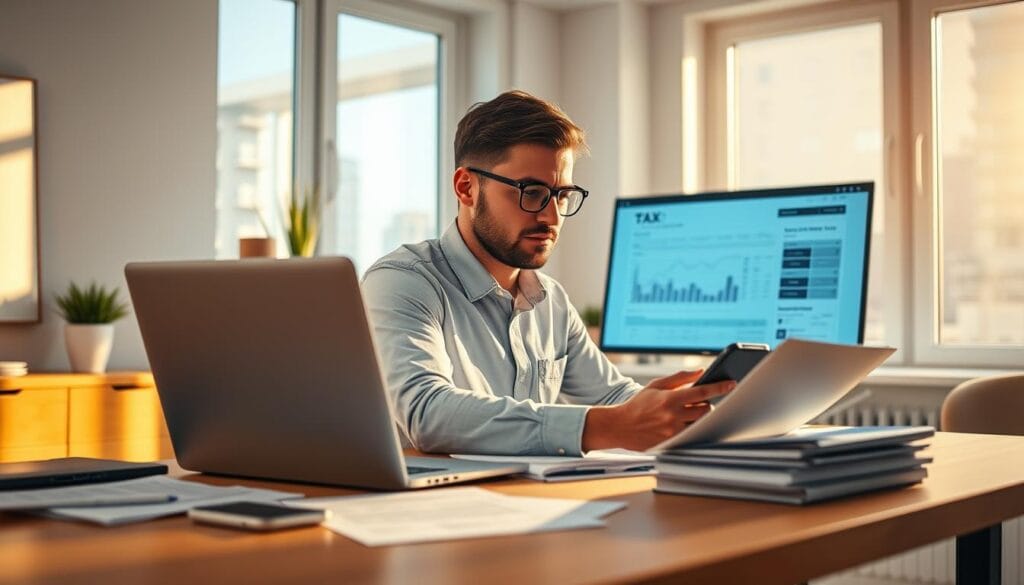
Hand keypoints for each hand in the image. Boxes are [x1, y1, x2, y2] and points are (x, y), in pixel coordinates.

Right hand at [581, 370, 735, 451]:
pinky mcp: (671, 443)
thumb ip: (679, 377)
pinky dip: (692, 429)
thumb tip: (700, 372)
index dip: (719, 388)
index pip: (702, 392)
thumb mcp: (656, 385)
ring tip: (691, 414)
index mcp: (670, 399)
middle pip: (706, 411)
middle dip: (707, 406)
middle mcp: (673, 416)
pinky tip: (686, 425)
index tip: (732, 384)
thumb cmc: (639, 404)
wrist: (621, 426)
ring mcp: (673, 432)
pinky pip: (691, 436)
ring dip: (700, 418)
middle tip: (701, 403)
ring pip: (699, 424)